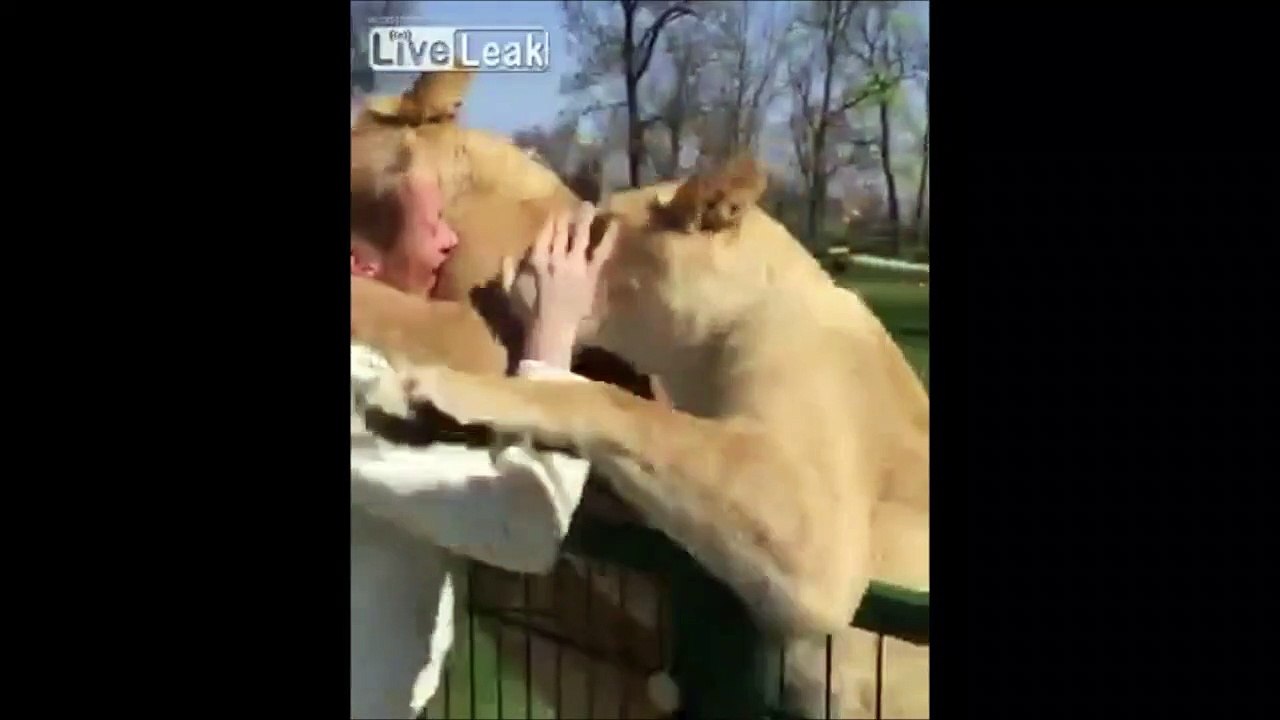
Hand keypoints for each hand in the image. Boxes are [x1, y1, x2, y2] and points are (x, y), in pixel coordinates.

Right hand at [521, 202, 617, 368]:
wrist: (551, 329)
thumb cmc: (528, 313)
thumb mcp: (510, 291)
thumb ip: (507, 271)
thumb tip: (507, 254)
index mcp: (536, 259)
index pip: (544, 234)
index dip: (549, 221)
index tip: (554, 211)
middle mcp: (556, 256)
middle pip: (561, 231)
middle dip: (566, 216)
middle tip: (572, 204)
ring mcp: (575, 264)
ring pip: (580, 236)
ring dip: (584, 219)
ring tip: (590, 206)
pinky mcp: (591, 274)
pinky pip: (601, 252)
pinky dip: (609, 238)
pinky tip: (615, 224)